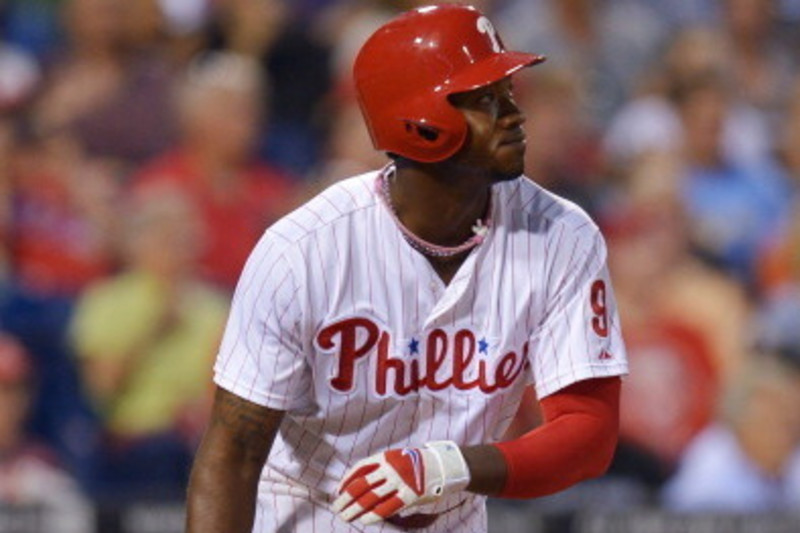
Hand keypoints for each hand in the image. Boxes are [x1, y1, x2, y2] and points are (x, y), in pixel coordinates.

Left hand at [332, 441, 469, 525]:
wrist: (444, 466)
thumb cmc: (418, 465)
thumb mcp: (398, 459)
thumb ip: (382, 470)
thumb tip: (362, 489)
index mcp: (385, 456)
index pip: (359, 468)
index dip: (346, 481)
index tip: (337, 492)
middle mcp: (390, 467)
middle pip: (361, 484)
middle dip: (346, 497)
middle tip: (336, 507)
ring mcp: (400, 481)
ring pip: (371, 497)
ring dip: (355, 508)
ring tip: (345, 516)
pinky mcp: (409, 495)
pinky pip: (387, 507)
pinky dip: (373, 515)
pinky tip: (363, 520)